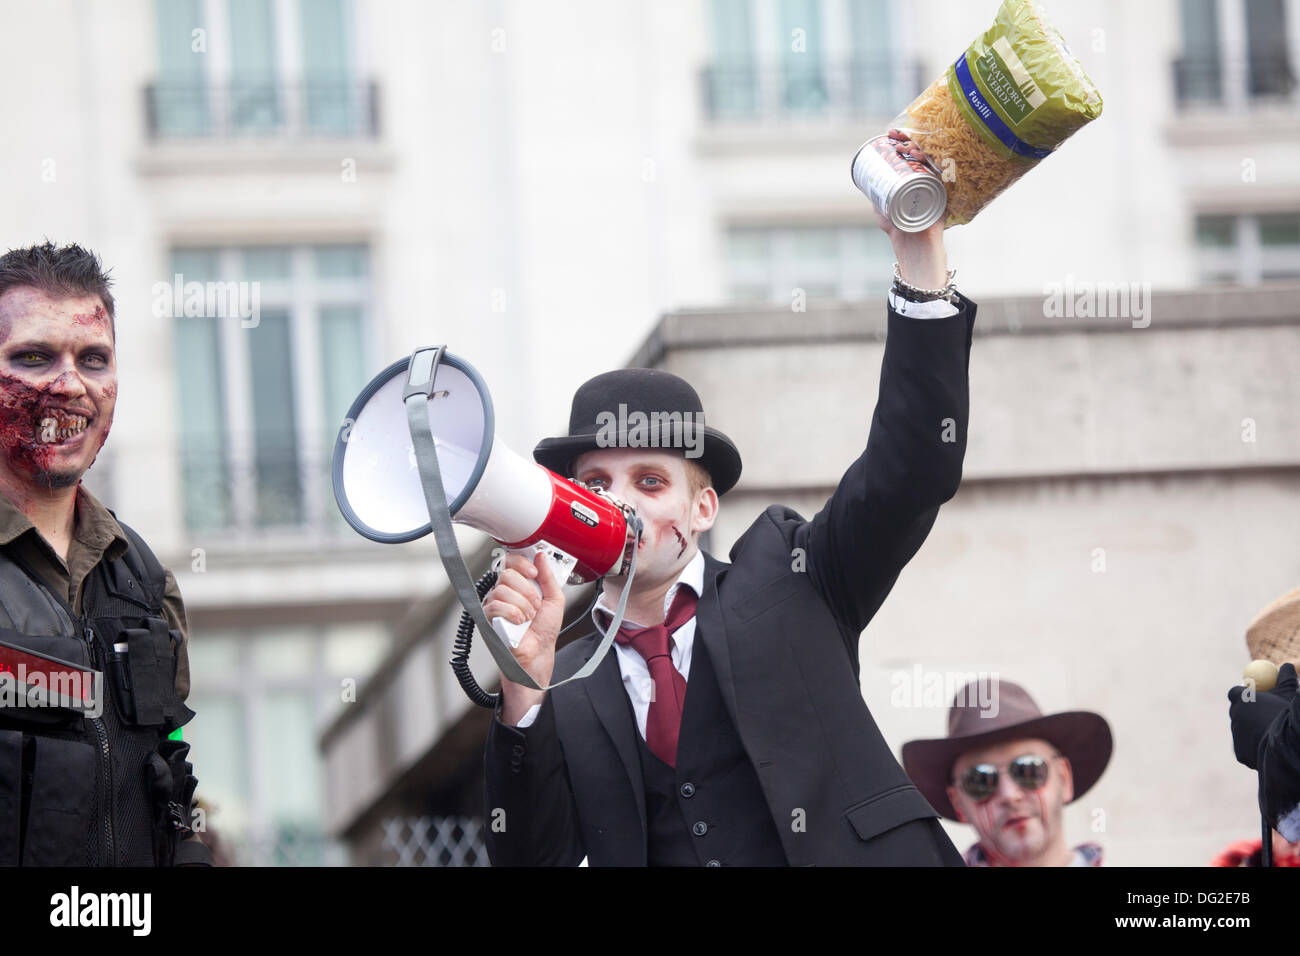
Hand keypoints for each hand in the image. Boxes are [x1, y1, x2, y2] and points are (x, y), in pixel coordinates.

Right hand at [484, 551, 566, 723]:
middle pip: (507, 573)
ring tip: (528, 617)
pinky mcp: (487, 617)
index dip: (522, 563)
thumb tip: (540, 556)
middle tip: (536, 605)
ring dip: (523, 605)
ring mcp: (494, 603)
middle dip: (527, 590)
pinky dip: (512, 613)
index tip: (534, 573)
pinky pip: (496, 605)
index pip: (511, 561)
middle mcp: (504, 591)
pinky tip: (518, 622)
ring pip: (503, 589)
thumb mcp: (555, 599)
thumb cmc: (545, 630)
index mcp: (519, 584)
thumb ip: (548, 576)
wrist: (539, 653)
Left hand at [876, 130, 947, 288]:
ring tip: (904, 147)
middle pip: (921, 154)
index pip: (912, 155)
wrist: (916, 253)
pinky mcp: (944, 199)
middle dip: (908, 141)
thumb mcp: (886, 215)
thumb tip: (866, 187)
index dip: (902, 141)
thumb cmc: (902, 235)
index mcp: (918, 182)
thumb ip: (878, 202)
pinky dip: (932, 166)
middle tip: (895, 137)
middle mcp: (930, 182)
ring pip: (930, 163)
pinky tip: (921, 157)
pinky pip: (941, 178)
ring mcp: (938, 189)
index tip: (889, 134)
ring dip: (918, 150)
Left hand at [1228, 662, 1298, 768]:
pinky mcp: (1239, 752)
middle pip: (1238, 713)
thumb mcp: (1288, 692)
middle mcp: (1233, 715)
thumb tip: (1285, 665)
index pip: (1235, 693)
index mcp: (1239, 698)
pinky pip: (1249, 748)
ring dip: (1255, 731)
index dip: (1245, 695)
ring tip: (1274, 734)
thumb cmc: (1286, 713)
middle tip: (1264, 716)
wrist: (1285, 743)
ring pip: (1244, 731)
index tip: (1256, 697)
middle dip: (1248, 714)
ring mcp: (1235, 735)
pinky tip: (1272, 748)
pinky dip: (1258, 747)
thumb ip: (1285, 677)